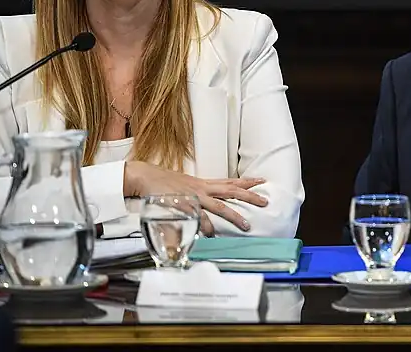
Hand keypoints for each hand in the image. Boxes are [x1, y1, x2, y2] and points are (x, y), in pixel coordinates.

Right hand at [124, 161, 267, 234]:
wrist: (145, 177)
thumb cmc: (164, 183)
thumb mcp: (185, 186)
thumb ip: (197, 195)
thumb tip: (206, 206)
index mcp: (203, 184)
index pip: (229, 181)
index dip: (246, 182)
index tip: (262, 181)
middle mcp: (202, 189)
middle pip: (231, 192)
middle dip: (249, 197)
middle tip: (265, 202)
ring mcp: (194, 196)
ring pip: (219, 206)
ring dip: (234, 216)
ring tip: (246, 226)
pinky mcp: (184, 204)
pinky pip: (198, 216)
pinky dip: (206, 225)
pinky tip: (212, 233)